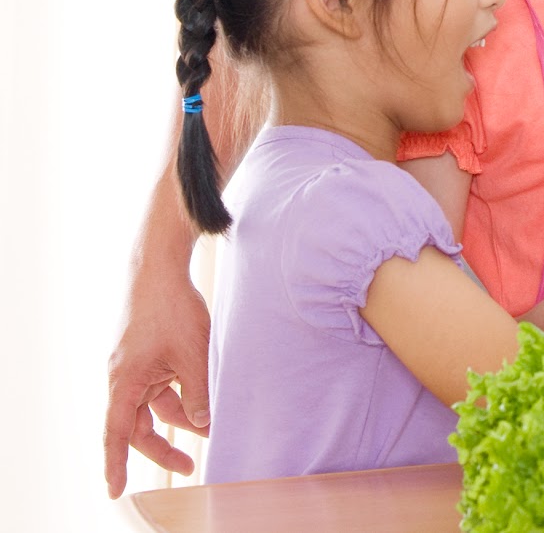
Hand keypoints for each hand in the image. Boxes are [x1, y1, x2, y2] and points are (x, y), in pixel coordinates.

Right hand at [104, 265, 211, 497]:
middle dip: (163, 447)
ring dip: (182, 414)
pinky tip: (206, 394)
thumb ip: (198, 392)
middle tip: (191, 465)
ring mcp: (136, 366)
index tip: (115, 491)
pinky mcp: (149, 354)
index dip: (115, 464)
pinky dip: (182, 392)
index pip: (116, 434)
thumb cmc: (172, 309)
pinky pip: (163, 384)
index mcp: (125, 381)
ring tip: (213, 421)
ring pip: (156, 404)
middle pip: (138, 425)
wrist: (160, 268)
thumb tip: (202, 425)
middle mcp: (125, 377)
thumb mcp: (192, 354)